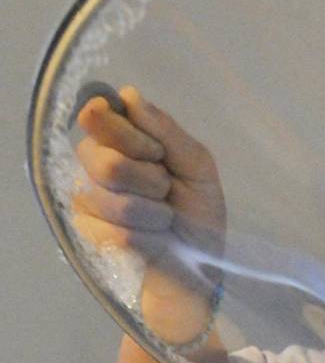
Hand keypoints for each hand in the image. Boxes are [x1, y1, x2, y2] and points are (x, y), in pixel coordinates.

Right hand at [71, 87, 226, 342]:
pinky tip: (154, 238)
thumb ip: (167, 131)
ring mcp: (86, 195)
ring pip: (109, 197)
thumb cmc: (199, 213)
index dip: (130, 135)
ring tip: (164, 218)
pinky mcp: (87, 230)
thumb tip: (129, 96)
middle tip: (166, 190)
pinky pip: (112, 229)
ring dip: (151, 212)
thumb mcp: (198, 167)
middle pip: (102, 159)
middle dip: (147, 179)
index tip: (157, 153)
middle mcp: (95, 160)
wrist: (199, 266)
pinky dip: (146, 236)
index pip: (99, 114)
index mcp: (121, 136)